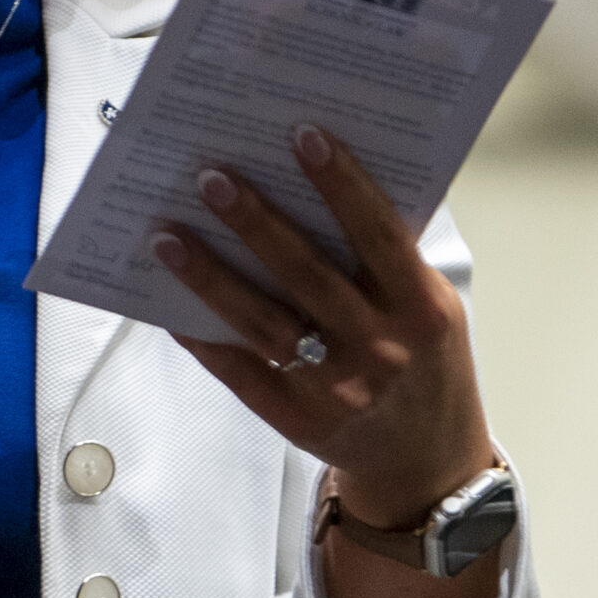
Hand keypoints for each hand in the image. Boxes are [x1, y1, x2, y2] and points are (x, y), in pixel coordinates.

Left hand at [151, 126, 496, 531]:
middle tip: (211, 176)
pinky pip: (239, 371)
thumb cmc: (423, 361)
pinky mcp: (297, 421)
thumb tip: (316, 180)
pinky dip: (202, 334)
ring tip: (166, 234)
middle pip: (308, 274)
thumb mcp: (430, 306)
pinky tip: (167, 302)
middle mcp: (381, 349)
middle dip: (256, 221)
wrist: (427, 462)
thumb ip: (387, 256)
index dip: (342, 184)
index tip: (303, 134)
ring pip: (262, 322)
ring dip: (210, 275)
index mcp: (421, 309)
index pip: (378, 234)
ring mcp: (337, 391)